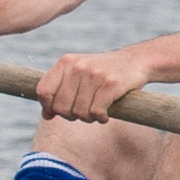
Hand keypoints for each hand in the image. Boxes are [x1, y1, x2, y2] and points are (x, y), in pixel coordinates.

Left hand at [34, 47, 160, 128]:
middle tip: (83, 113)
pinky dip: (101, 118)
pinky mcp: (111, 84)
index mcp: (66, 62)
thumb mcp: (78, 72)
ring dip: (88, 118)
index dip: (47, 107)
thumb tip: (46, 115)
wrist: (135, 61)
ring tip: (96, 112)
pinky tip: (106, 114)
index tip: (56, 113)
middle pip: (60, 106)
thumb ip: (60, 90)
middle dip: (70, 116)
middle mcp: (78, 67)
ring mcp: (94, 74)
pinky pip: (96, 112)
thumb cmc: (103, 72)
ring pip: (79, 112)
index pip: (43, 91)